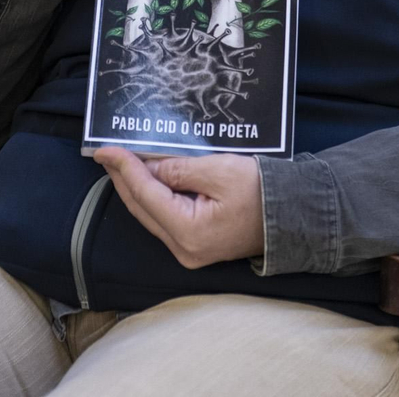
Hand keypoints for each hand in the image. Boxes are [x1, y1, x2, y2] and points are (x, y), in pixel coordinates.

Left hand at [93, 147, 263, 268]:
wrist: (294, 216)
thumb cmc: (261, 192)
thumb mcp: (218, 171)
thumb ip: (178, 169)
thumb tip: (147, 167)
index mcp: (189, 232)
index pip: (145, 193)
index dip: (123, 168)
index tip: (104, 149)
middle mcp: (183, 248)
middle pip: (141, 207)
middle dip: (122, 178)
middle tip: (106, 153)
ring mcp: (188, 250)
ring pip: (149, 214)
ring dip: (134, 187)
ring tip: (119, 162)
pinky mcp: (194, 244)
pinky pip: (162, 218)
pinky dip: (151, 196)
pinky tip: (144, 178)